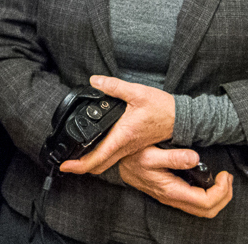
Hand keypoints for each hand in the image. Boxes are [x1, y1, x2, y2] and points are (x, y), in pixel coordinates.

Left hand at [60, 75, 174, 175]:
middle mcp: (125, 146)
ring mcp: (130, 148)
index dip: (79, 164)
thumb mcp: (138, 92)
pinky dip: (101, 157)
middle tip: (66, 164)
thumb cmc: (163, 108)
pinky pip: (114, 156)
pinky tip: (94, 147)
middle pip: (100, 165)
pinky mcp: (133, 146)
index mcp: (123, 135)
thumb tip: (94, 81)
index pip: (98, 157)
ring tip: (76, 155)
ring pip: (107, 162)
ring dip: (91, 162)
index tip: (65, 166)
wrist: (183, 119)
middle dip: (81, 167)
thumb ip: (114, 86)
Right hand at [118, 145, 233, 217]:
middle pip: (208, 210)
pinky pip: (197, 203)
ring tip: (223, 180)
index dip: (221, 191)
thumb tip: (195, 158)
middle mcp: (173, 198)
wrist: (117, 162)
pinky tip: (210, 182)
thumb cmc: (132, 157)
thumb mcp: (150, 153)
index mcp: (171, 190)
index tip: (223, 175)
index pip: (205, 201)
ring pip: (204, 210)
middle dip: (224, 196)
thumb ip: (173, 157)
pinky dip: (210, 195)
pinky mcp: (173, 194)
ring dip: (219, 197)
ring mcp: (173, 198)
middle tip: (227, 178)